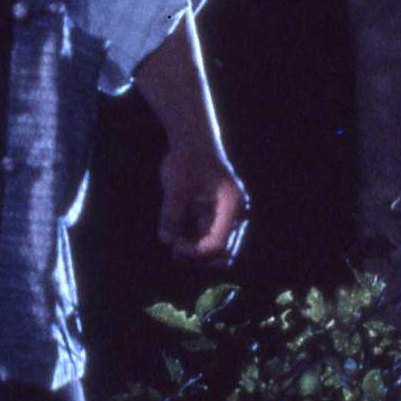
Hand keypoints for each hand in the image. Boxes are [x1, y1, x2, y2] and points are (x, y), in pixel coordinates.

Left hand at [159, 140, 248, 267]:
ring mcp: (226, 217)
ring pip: (215, 248)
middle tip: (175, 253)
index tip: (175, 247)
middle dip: (199, 258)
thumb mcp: (176, 184)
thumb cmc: (187, 159)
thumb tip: (166, 240)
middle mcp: (234, 215)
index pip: (219, 244)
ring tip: (172, 247)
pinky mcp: (214, 216)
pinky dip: (192, 243)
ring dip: (195, 253)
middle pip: (223, 252)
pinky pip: (206, 238)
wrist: (192, 142)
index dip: (197, 252)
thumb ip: (171, 212)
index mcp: (232, 206)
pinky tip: (174, 239)